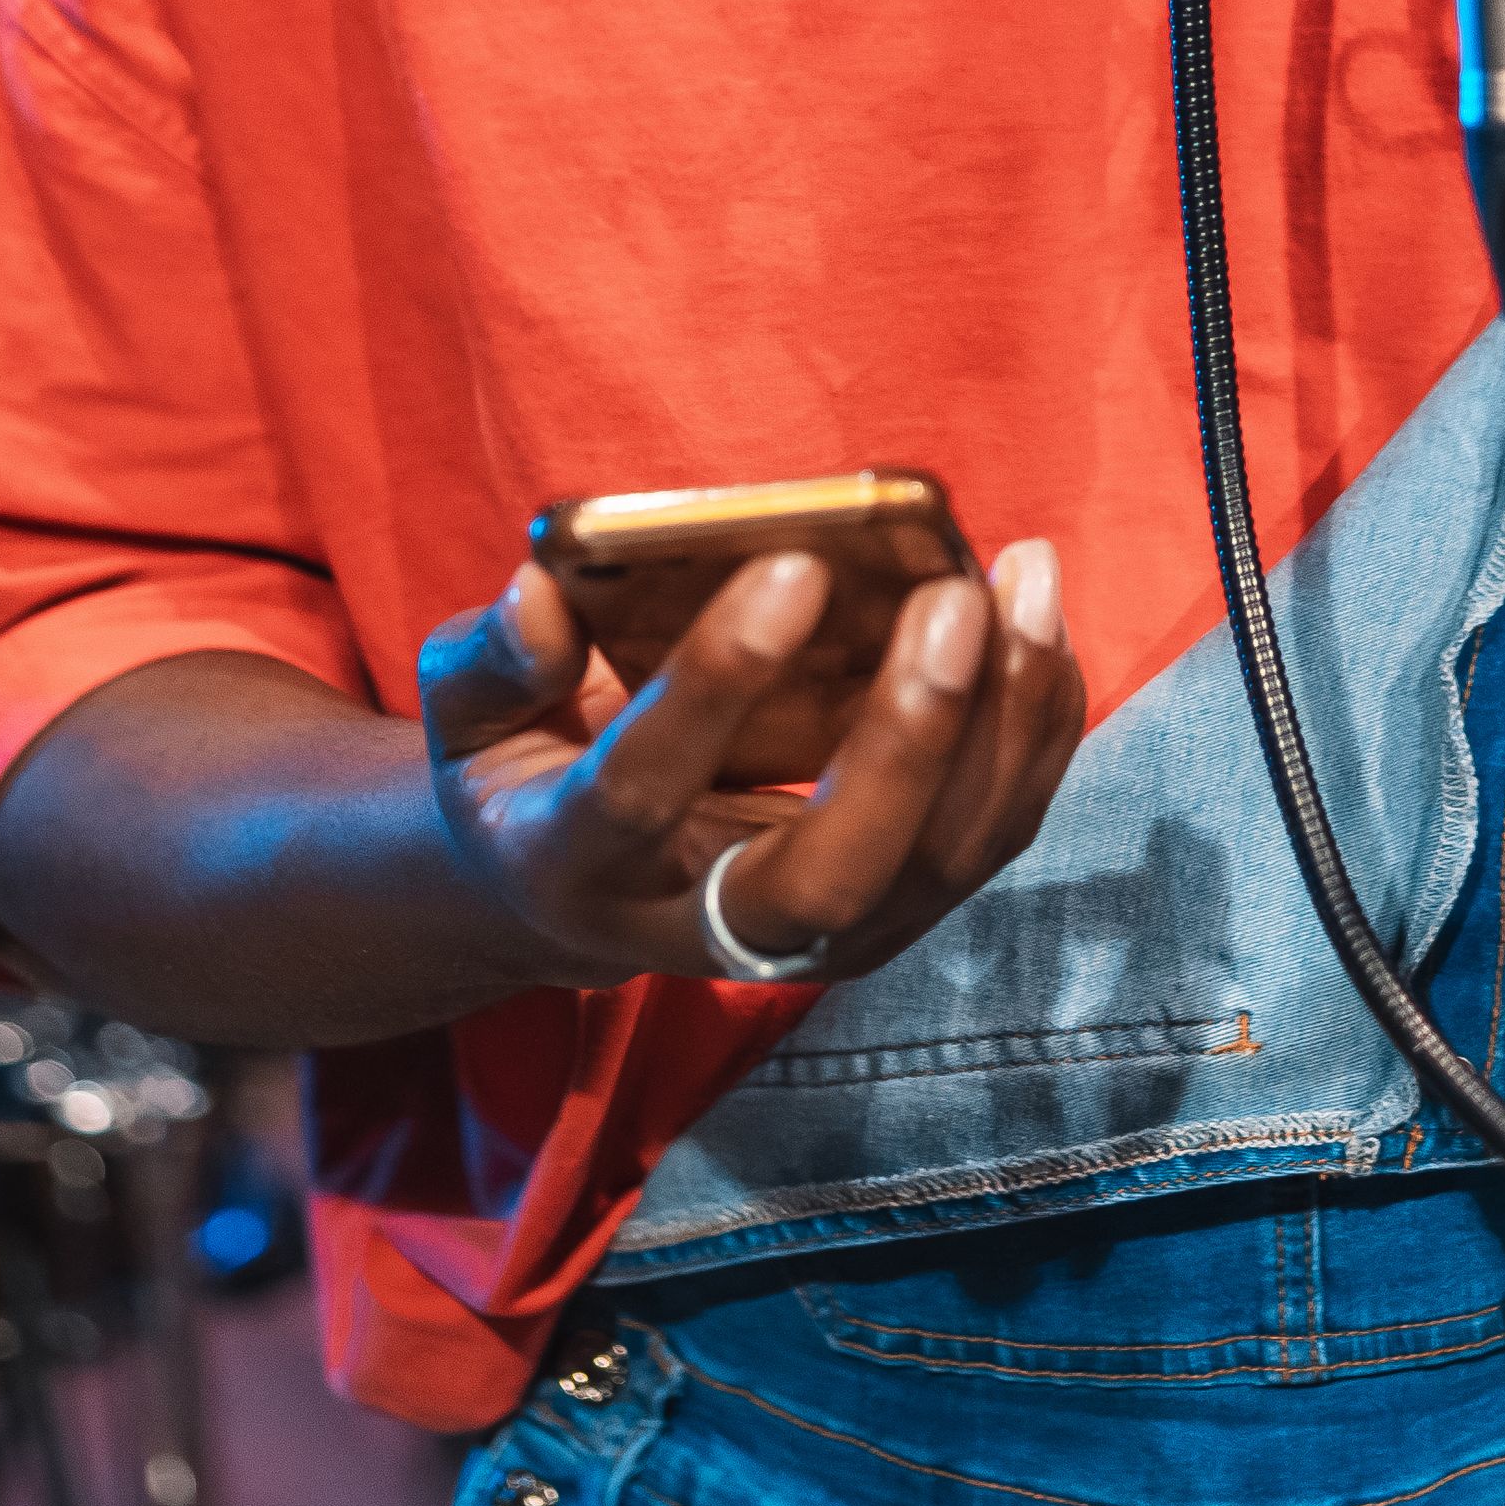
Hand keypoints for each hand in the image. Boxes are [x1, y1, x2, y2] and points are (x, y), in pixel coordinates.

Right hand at [408, 540, 1090, 991]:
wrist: (563, 893)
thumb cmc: (520, 767)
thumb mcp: (464, 713)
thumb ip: (491, 656)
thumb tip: (543, 593)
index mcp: (577, 863)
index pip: (645, 791)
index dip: (716, 682)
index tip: (791, 564)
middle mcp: (700, 930)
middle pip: (830, 878)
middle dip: (908, 741)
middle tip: (953, 600)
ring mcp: (810, 942)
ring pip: (934, 868)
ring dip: (1002, 727)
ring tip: (1025, 581)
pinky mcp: (886, 918)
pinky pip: (985, 842)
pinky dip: (1032, 736)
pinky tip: (1040, 625)